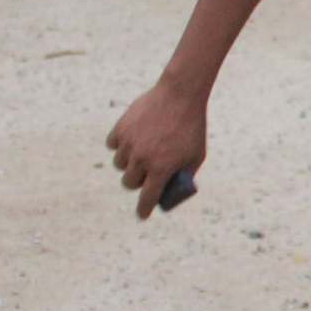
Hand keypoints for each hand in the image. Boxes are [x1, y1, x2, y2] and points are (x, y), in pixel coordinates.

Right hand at [105, 81, 207, 220]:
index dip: (144, 209)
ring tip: (139, 156)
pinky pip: (113, 145)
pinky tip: (128, 143)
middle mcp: (142, 159)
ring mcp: (130, 143)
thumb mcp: (197, 154)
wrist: (181, 94)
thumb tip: (175, 187)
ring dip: (128, 164)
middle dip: (137, 183)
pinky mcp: (121, 128)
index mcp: (162, 168)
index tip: (142, 215)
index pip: (147, 198)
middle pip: (129, 183)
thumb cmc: (192, 126)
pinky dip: (119, 146)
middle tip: (145, 176)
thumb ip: (186, 173)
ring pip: (120, 165)